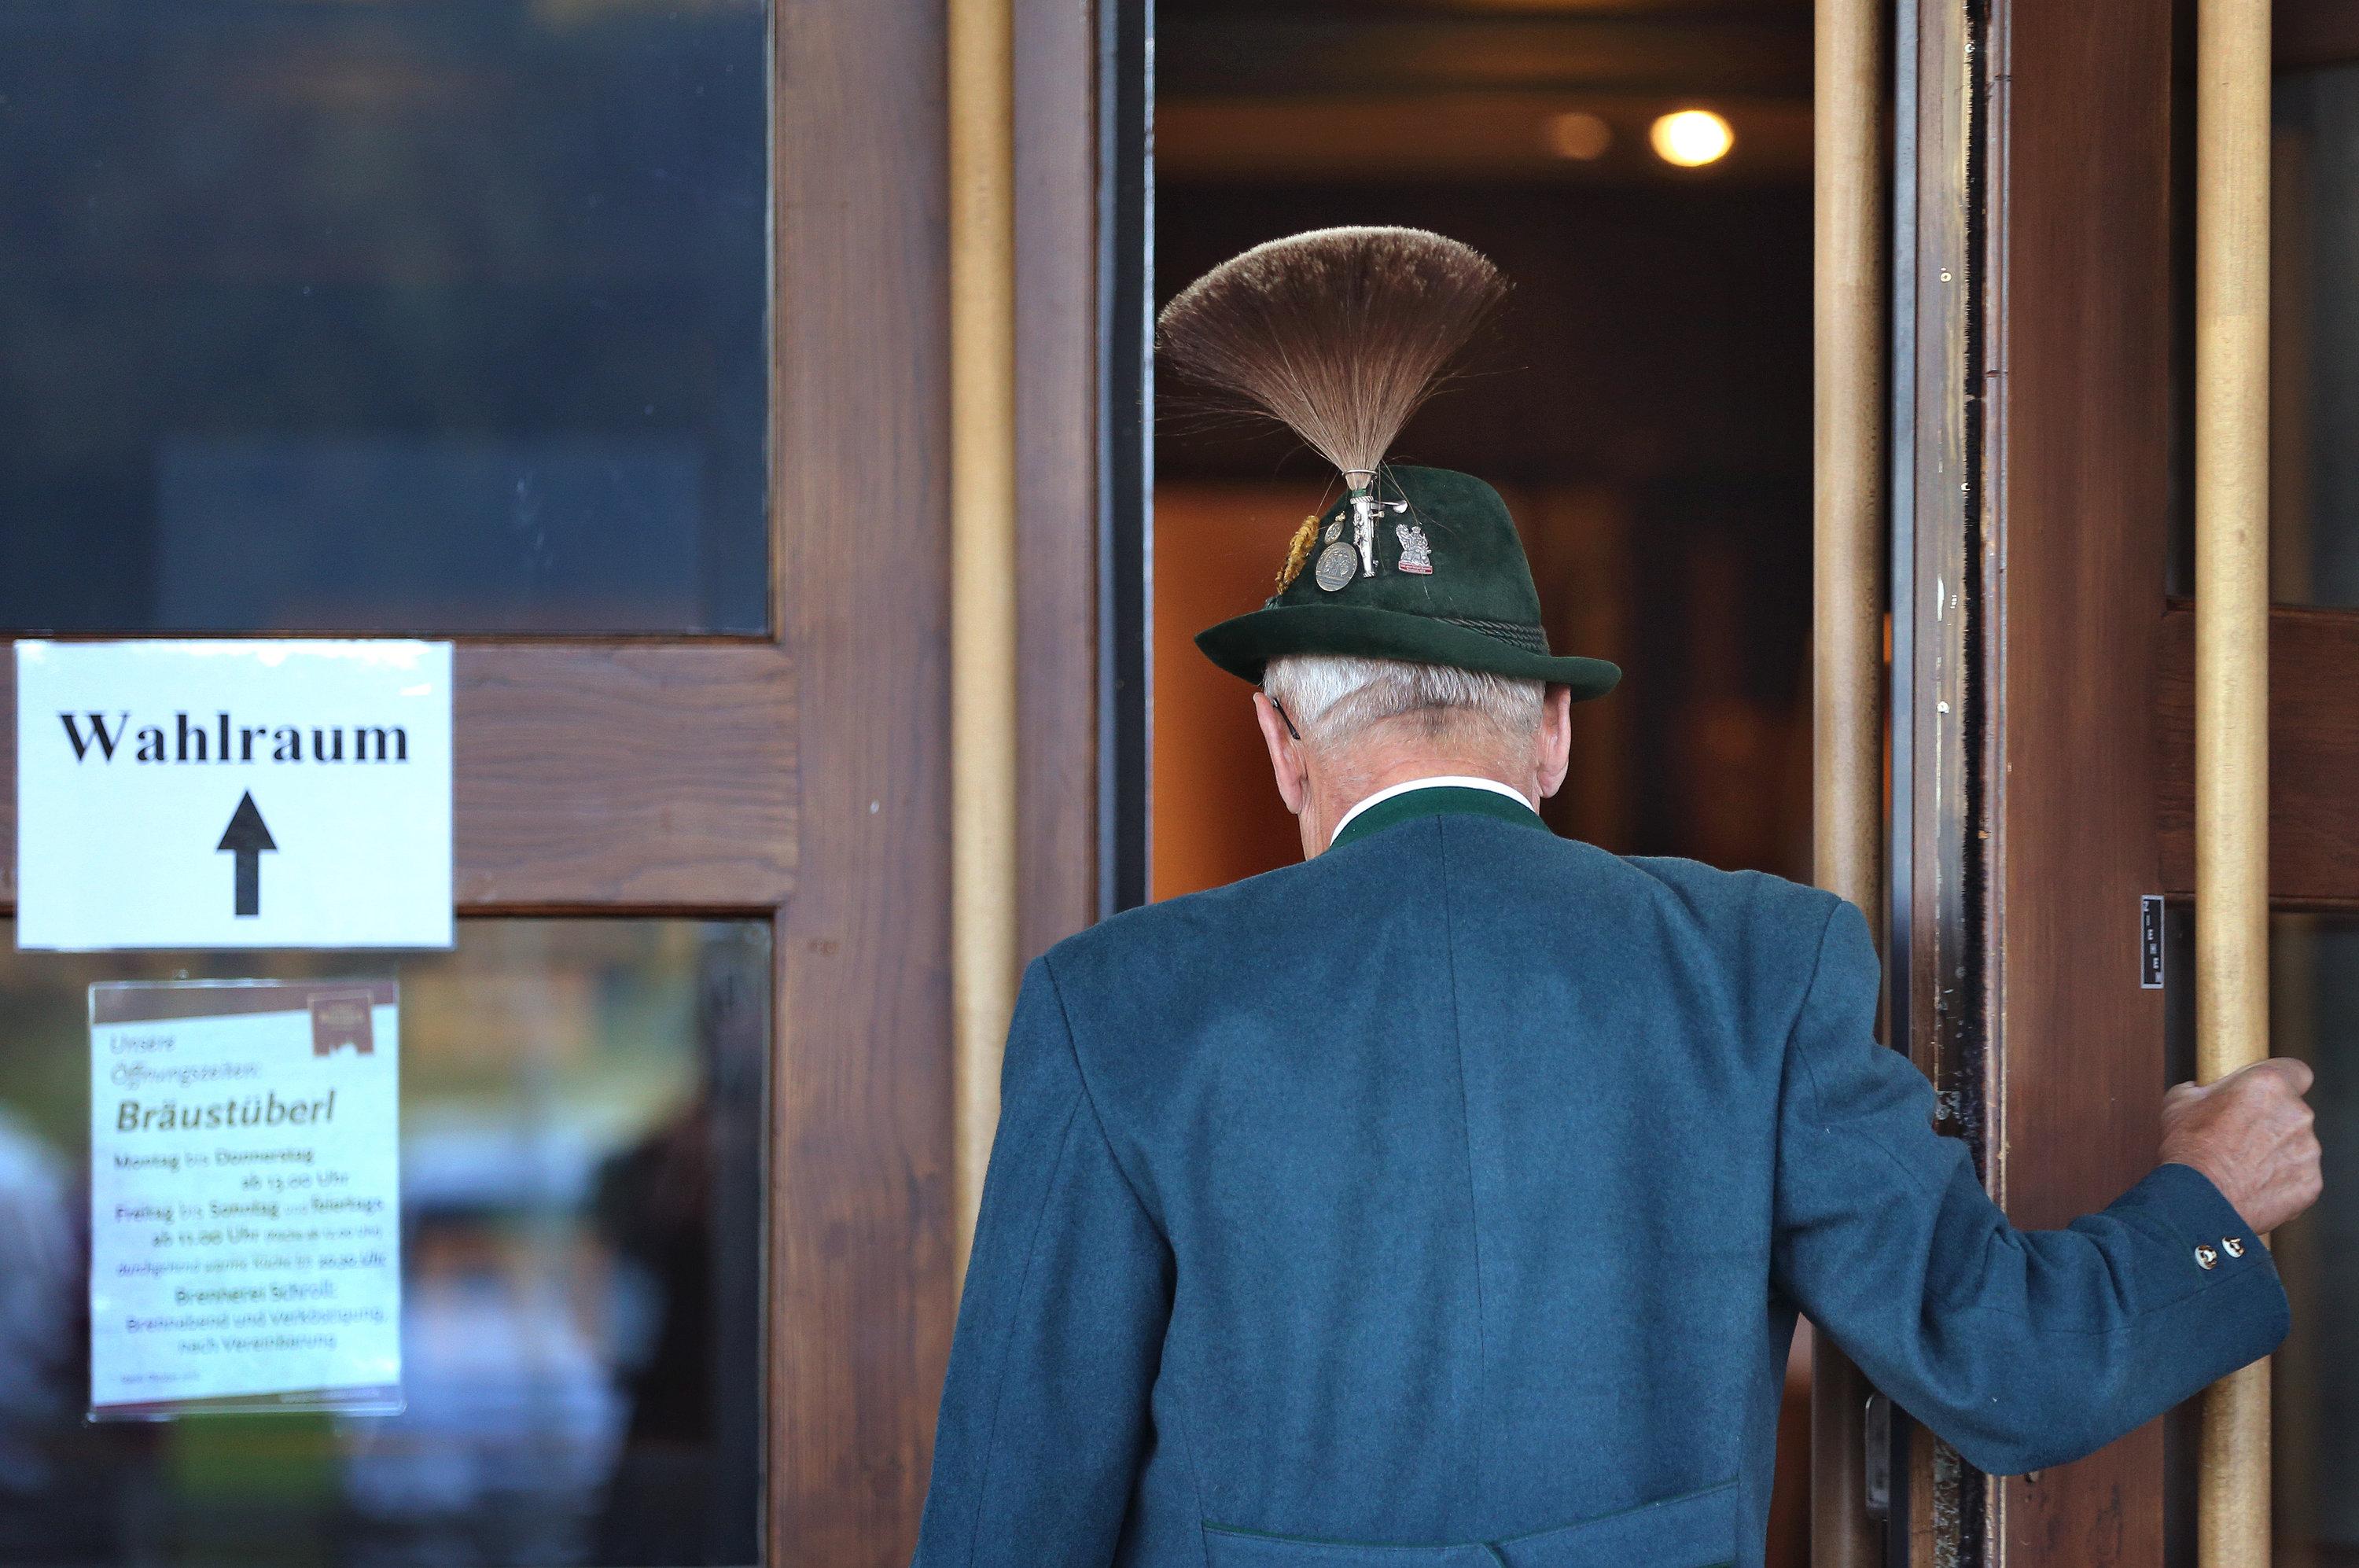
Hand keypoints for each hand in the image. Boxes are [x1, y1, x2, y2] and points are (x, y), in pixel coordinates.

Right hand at [2159, 1058, 2322, 1234]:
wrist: (2198, 1200)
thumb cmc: (2187, 1147)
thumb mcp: (2180, 1101)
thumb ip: (2205, 1089)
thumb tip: (2205, 1091)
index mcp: (2269, 1084)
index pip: (2297, 1070)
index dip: (2281, 1080)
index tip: (2266, 1092)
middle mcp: (2298, 1114)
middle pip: (2293, 1111)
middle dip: (2271, 1121)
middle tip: (2239, 1136)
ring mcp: (2308, 1151)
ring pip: (2296, 1145)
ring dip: (2275, 1151)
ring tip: (2242, 1166)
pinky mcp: (2310, 1184)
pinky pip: (2298, 1176)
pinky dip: (2280, 1180)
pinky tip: (2252, 1185)